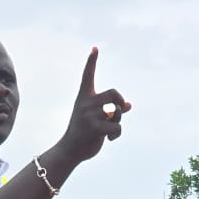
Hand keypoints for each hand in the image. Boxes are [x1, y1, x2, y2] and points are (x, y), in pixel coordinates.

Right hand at [61, 48, 130, 164]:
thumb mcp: (97, 118)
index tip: (95, 48)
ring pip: (117, 111)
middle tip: (120, 110)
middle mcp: (86, 103)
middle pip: (114, 93)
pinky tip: (110, 139)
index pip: (88, 76)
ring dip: (118, 121)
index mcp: (84, 97)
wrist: (70, 151)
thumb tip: (129, 105)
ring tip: (110, 129)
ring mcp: (89, 115)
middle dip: (121, 101)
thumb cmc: (84, 134)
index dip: (92, 61)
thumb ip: (111, 110)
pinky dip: (117, 134)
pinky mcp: (94, 128)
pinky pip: (117, 127)